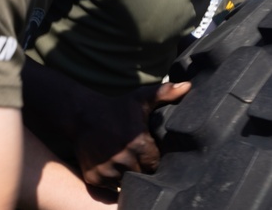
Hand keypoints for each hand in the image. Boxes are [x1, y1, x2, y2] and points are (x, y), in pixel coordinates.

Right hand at [74, 82, 190, 189]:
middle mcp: (123, 160)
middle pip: (143, 173)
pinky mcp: (95, 178)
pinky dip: (114, 178)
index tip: (152, 150)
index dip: (155, 158)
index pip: (156, 163)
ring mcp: (107, 171)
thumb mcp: (141, 99)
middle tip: (139, 154)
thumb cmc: (117, 108)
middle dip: (143, 166)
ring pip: (127, 181)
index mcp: (139, 144)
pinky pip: (111, 186)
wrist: (83, 116)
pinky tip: (114, 163)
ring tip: (126, 158)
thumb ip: (165, 93)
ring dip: (129, 173)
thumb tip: (188, 86)